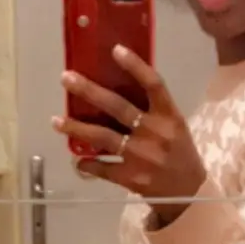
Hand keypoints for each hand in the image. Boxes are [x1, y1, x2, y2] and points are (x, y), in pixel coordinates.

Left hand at [54, 47, 205, 222]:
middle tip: (66, 78)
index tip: (115, 50)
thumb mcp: (175, 126)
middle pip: (118, 107)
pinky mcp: (131, 177)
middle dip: (90, 91)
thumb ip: (153, 109)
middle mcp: (154, 133)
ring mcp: (141, 156)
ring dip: (77, 128)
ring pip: (103, 137)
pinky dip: (87, 163)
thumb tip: (117, 86)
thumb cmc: (179, 153)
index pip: (153, 85)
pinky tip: (76, 159)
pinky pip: (101, 168)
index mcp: (169, 116)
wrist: (188, 193)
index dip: (135, 66)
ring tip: (56, 121)